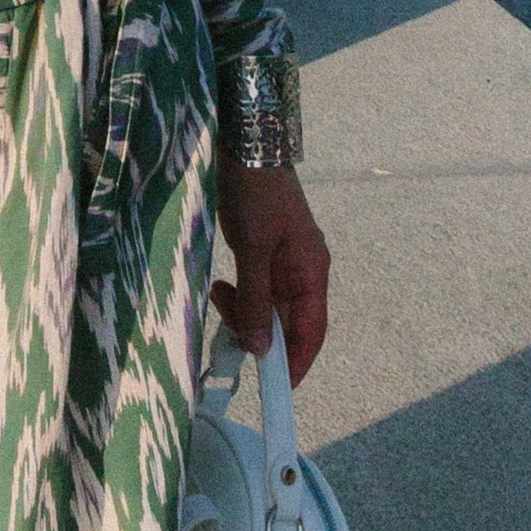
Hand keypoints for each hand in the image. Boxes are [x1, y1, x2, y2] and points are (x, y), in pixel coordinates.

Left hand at [213, 158, 330, 384]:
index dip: (296, 362)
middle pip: (288, 321)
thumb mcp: (253, 250)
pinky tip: (221, 285)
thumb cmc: (255, 195)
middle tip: (227, 330)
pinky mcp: (266, 249)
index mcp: (311, 272)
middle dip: (259, 332)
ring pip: (269, 304)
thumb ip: (257, 301)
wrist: (245, 144)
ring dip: (245, 310)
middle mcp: (304, 269)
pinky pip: (257, 285)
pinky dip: (241, 293)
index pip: (312, 332)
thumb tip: (261, 349)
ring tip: (218, 294)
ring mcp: (286, 259)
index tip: (276, 387)